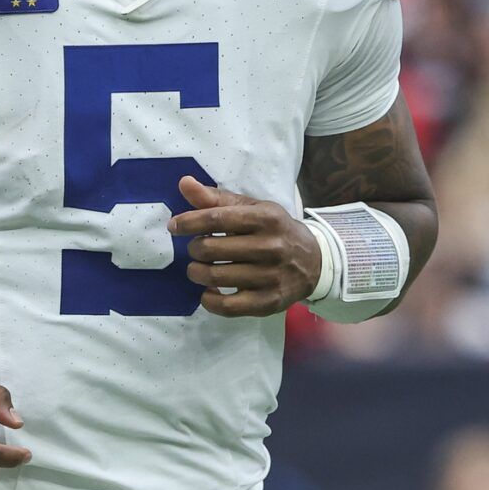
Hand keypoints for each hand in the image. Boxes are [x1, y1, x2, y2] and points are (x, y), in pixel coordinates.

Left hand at [167, 175, 321, 317]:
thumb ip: (217, 199)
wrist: (314, 262)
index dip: (189, 222)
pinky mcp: (268, 302)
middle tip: (196, 249)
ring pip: (215, 276)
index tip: (174, 226)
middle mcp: (271, 247)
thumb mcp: (252, 209)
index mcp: (266, 218)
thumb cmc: (275, 230)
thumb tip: (184, 183)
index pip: (217, 218)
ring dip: (197, 273)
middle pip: (211, 249)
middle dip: (194, 249)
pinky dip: (209, 300)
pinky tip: (208, 291)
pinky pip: (227, 306)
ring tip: (198, 268)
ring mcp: (270, 277)